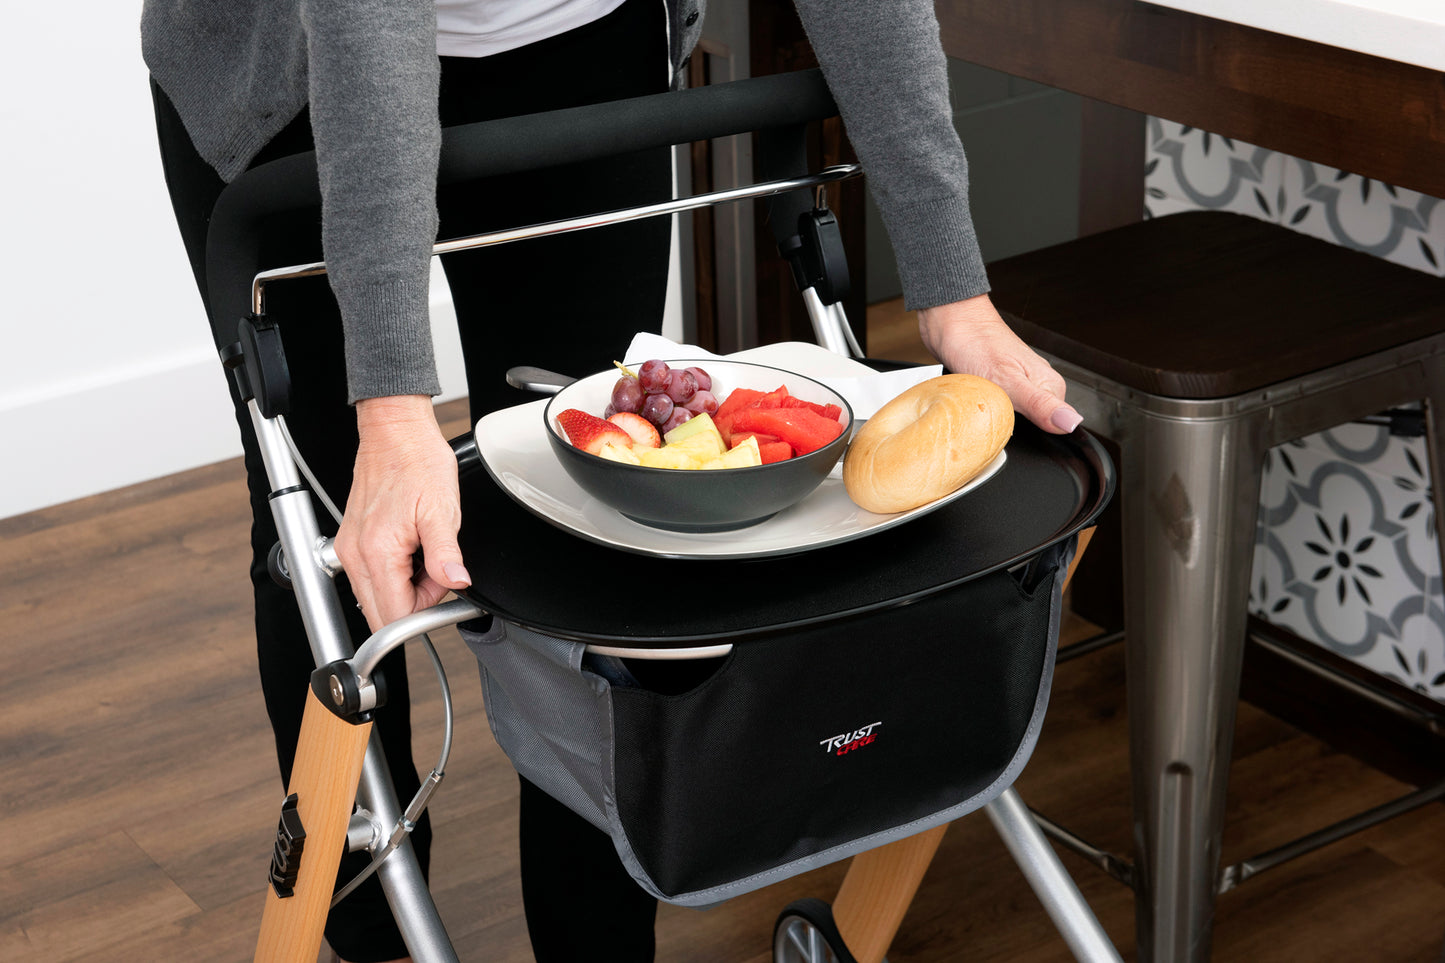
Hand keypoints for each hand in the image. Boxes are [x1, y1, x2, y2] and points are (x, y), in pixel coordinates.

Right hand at [334, 395, 471, 630]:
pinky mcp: (349, 542)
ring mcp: (348, 549)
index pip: (395, 616)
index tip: (444, 585)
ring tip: (423, 553)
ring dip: (404, 587)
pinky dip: (393, 573)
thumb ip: (446, 555)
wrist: (396, 434)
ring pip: (375, 597)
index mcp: (378, 551)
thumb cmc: (418, 463)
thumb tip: (457, 584)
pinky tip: (409, 549)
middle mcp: (355, 554)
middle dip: (414, 602)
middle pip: (382, 613)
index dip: (425, 610)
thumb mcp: (442, 511)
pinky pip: (370, 577)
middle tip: (436, 569)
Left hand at [918, 293, 1081, 433]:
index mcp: (1050, 387)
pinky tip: (974, 405)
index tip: (1007, 429)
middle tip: (987, 417)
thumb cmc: (976, 343)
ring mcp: (1017, 385)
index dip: (1029, 438)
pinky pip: (995, 410)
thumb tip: (1071, 423)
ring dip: (993, 421)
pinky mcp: (998, 384)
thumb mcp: (1010, 381)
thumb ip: (1041, 405)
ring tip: (979, 410)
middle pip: (1031, 428)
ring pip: (1010, 420)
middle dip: (1008, 431)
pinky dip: (983, 412)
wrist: (949, 321)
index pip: (1052, 429)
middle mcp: (1037, 386)